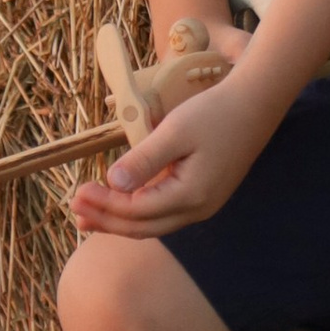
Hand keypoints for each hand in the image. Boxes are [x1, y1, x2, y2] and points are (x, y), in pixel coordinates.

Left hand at [70, 69, 273, 238]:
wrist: (255, 103)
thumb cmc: (215, 112)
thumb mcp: (175, 131)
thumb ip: (144, 160)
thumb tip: (113, 183)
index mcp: (190, 196)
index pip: (136, 211)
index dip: (104, 205)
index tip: (77, 193)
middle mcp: (197, 209)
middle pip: (142, 227)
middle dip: (106, 220)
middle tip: (74, 209)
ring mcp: (202, 205)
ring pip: (153, 224)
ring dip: (119, 220)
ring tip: (89, 216)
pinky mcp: (203, 195)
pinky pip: (163, 212)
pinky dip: (138, 210)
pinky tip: (122, 202)